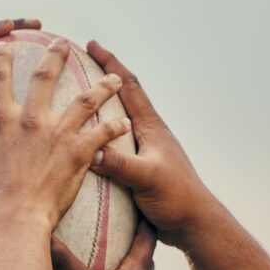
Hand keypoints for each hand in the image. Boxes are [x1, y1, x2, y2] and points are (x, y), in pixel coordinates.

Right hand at [0, 38, 132, 230]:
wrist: (13, 222)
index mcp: (2, 121)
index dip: (1, 59)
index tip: (5, 46)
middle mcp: (32, 120)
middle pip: (45, 77)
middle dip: (54, 56)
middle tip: (62, 44)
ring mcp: (58, 135)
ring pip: (85, 101)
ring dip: (101, 87)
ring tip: (112, 78)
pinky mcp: (78, 154)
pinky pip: (103, 134)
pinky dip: (114, 126)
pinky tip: (123, 122)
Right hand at [51, 218, 156, 269]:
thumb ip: (66, 262)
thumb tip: (45, 236)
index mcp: (139, 267)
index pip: (147, 230)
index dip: (143, 210)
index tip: (132, 192)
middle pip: (137, 245)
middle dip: (126, 227)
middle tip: (110, 210)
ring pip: (124, 265)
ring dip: (113, 251)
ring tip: (94, 239)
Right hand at [86, 41, 219, 248]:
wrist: (194, 223)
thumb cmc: (176, 198)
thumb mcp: (145, 178)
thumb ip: (119, 164)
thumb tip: (90, 150)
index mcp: (151, 128)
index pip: (129, 87)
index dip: (111, 63)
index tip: (91, 46)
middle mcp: (148, 134)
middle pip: (123, 97)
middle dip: (102, 78)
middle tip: (78, 66)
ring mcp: (145, 150)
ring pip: (118, 120)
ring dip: (100, 106)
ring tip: (75, 100)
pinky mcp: (141, 167)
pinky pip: (115, 141)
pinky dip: (100, 133)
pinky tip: (86, 141)